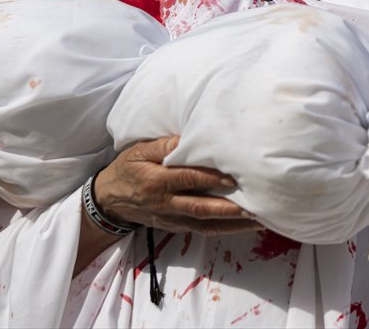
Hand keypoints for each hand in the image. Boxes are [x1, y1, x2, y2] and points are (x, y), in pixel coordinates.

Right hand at [94, 136, 260, 234]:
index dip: (210, 178)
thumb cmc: (128, 169)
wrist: (109, 200)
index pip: (187, 179)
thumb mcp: (139, 151)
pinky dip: (224, 229)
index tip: (233, 175)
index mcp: (156, 181)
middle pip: (201, 207)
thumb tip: (190, 137)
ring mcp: (171, 218)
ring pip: (205, 223)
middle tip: (255, 205)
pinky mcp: (175, 227)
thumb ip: (164, 145)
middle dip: (229, 208)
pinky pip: (202, 230)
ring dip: (233, 223)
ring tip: (259, 219)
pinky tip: (243, 226)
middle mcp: (166, 203)